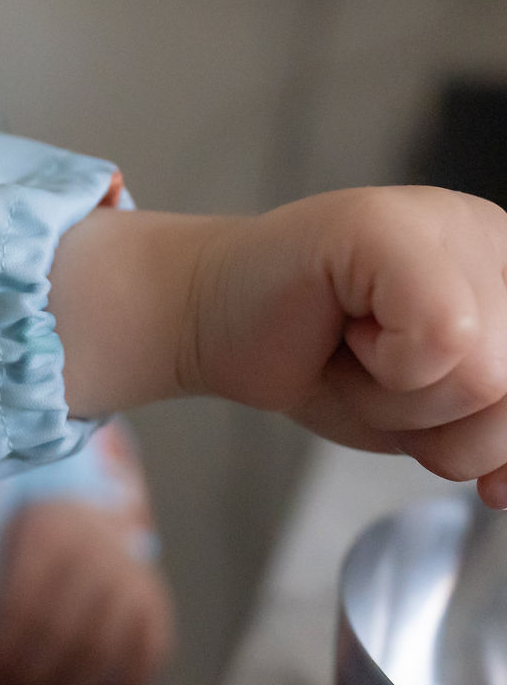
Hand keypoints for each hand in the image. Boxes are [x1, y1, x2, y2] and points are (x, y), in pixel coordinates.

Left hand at [0, 499, 173, 684]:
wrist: (88, 511)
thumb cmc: (33, 543)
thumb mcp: (6, 541)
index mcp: (51, 529)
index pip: (26, 600)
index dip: (4, 647)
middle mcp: (98, 548)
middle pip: (63, 630)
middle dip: (30, 676)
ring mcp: (132, 576)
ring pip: (102, 650)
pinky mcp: (155, 604)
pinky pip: (144, 660)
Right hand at [50, 187, 506, 508]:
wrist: (207, 319)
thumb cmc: (312, 358)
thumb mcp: (434, 415)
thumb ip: (498, 431)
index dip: (506, 443)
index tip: (473, 462)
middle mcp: (490, 238)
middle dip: (441, 422)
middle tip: (376, 375)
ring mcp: (440, 223)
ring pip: (488, 375)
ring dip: (402, 398)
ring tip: (356, 352)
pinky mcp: (385, 227)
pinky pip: (443, 338)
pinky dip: (384, 369)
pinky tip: (342, 332)